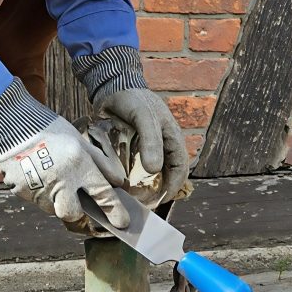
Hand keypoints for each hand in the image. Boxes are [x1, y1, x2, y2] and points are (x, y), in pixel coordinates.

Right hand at [0, 115, 130, 227]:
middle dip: (74, 210)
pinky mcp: (20, 190)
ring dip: (55, 199)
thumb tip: (118, 181)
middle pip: (71, 214)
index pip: (102, 193)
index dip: (114, 210)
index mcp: (78, 164)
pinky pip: (35, 199)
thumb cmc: (51, 130)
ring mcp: (38, 187)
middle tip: (72, 197)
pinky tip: (37, 174)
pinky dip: (39, 191)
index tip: (122, 222)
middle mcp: (60, 179)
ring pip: (52, 207)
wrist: (14, 123)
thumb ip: (100, 163)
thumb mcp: (80, 141)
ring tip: (50, 176)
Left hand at [94, 87, 188, 202]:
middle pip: (164, 175)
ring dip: (141, 187)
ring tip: (129, 199)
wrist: (111, 86)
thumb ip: (151, 142)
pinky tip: (118, 186)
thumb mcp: (145, 118)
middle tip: (142, 205)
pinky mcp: (128, 148)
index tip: (160, 201)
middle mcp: (160, 146)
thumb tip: (155, 169)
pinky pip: (130, 168)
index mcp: (172, 139)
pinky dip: (127, 178)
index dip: (173, 186)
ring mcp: (144, 148)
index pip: (179, 169)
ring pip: (147, 173)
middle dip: (156, 191)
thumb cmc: (134, 99)